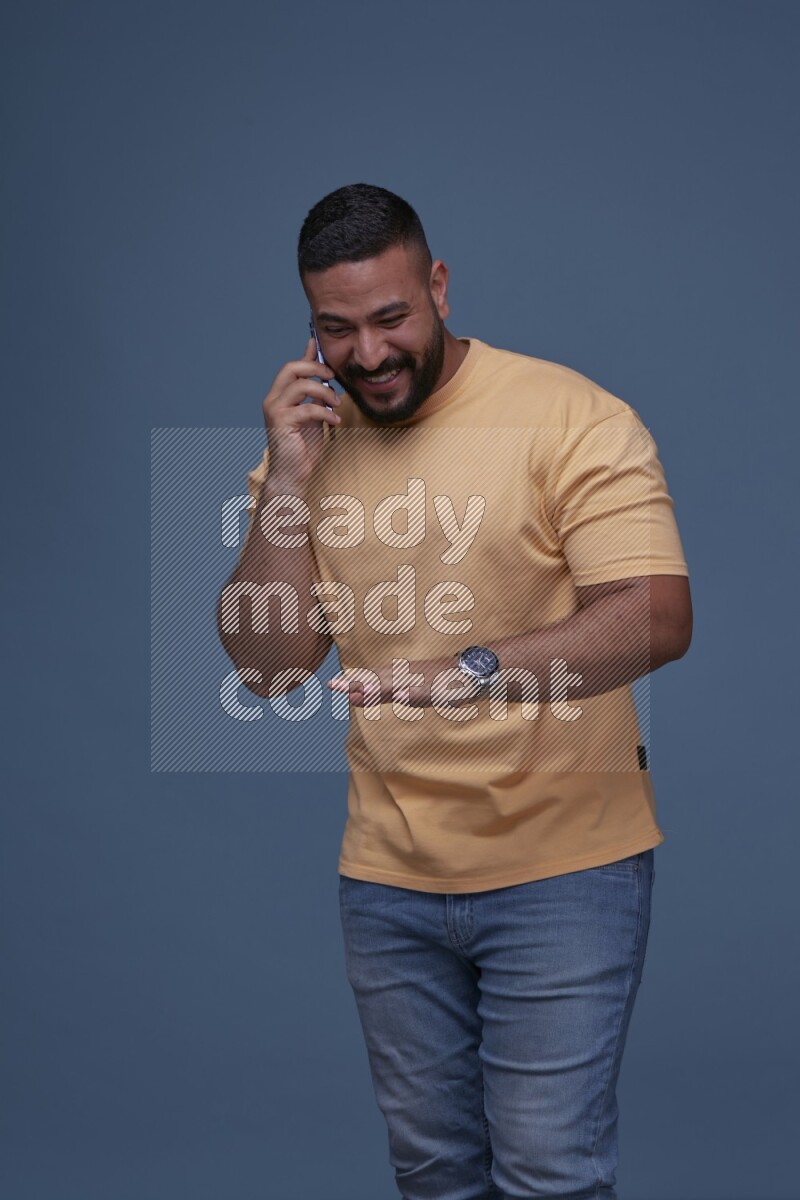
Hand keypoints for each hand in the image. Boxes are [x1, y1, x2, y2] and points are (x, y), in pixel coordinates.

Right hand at [262, 338, 340, 492]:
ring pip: (301, 385)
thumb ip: (315, 397)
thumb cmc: (301, 448)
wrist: (291, 474)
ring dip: (324, 391)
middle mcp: (273, 400)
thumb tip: (325, 379)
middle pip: (291, 368)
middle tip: (332, 376)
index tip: (318, 346)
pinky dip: (326, 413)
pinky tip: (335, 421)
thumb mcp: (312, 416)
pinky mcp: (282, 422)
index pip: (291, 368)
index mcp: (278, 396)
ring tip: (337, 404)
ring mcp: (275, 410)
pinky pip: (308, 408)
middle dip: (315, 368)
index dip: (306, 355)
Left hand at [326, 657, 481, 710]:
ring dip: (375, 687)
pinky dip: (408, 693)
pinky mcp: (433, 688)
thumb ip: (383, 694)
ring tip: (356, 690)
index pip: (370, 679)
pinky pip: (419, 691)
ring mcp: (418, 681)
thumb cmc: (438, 680)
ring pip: (394, 684)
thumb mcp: (406, 689)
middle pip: (376, 679)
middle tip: (332, 685)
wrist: (469, 671)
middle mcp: (404, 676)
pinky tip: (399, 696)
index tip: (331, 685)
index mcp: (397, 676)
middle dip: (355, 683)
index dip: (352, 682)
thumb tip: (354, 697)